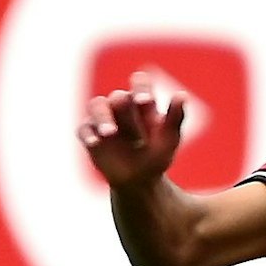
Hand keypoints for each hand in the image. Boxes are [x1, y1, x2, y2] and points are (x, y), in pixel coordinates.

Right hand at [79, 71, 185, 188]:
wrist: (140, 182)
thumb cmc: (157, 156)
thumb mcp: (169, 139)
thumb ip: (175, 117)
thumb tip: (182, 95)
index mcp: (142, 103)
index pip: (140, 84)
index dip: (140, 88)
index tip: (145, 101)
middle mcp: (121, 107)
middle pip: (118, 97)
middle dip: (123, 109)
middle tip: (132, 131)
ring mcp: (103, 119)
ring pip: (96, 106)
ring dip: (102, 117)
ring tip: (109, 133)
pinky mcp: (90, 134)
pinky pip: (83, 128)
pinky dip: (87, 134)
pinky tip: (94, 143)